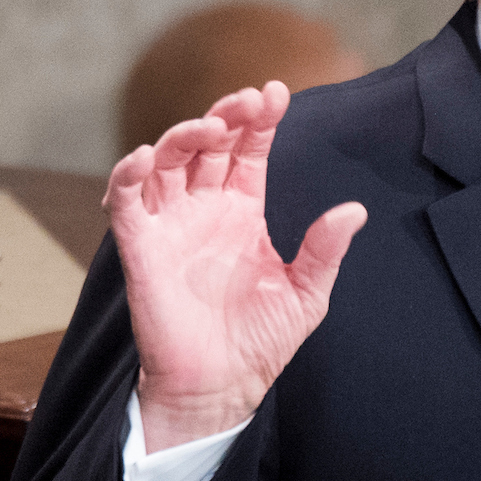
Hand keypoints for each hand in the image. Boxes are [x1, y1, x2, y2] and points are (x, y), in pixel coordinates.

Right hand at [104, 82, 365, 451]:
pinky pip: (126, 203)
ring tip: (210, 127)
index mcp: (244, 211)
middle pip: (207, 144)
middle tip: (248, 102)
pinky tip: (144, 157)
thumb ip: (324, 251)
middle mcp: (204, 209)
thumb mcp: (307, 293)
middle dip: (225, 116)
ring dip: (182, 135)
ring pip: (166, 162)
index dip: (259, 121)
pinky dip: (128, 176)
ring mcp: (171, 225)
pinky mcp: (141, 249)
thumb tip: (354, 211)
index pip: (249, 151)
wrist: (223, 386)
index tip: (276, 93)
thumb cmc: (262, 341)